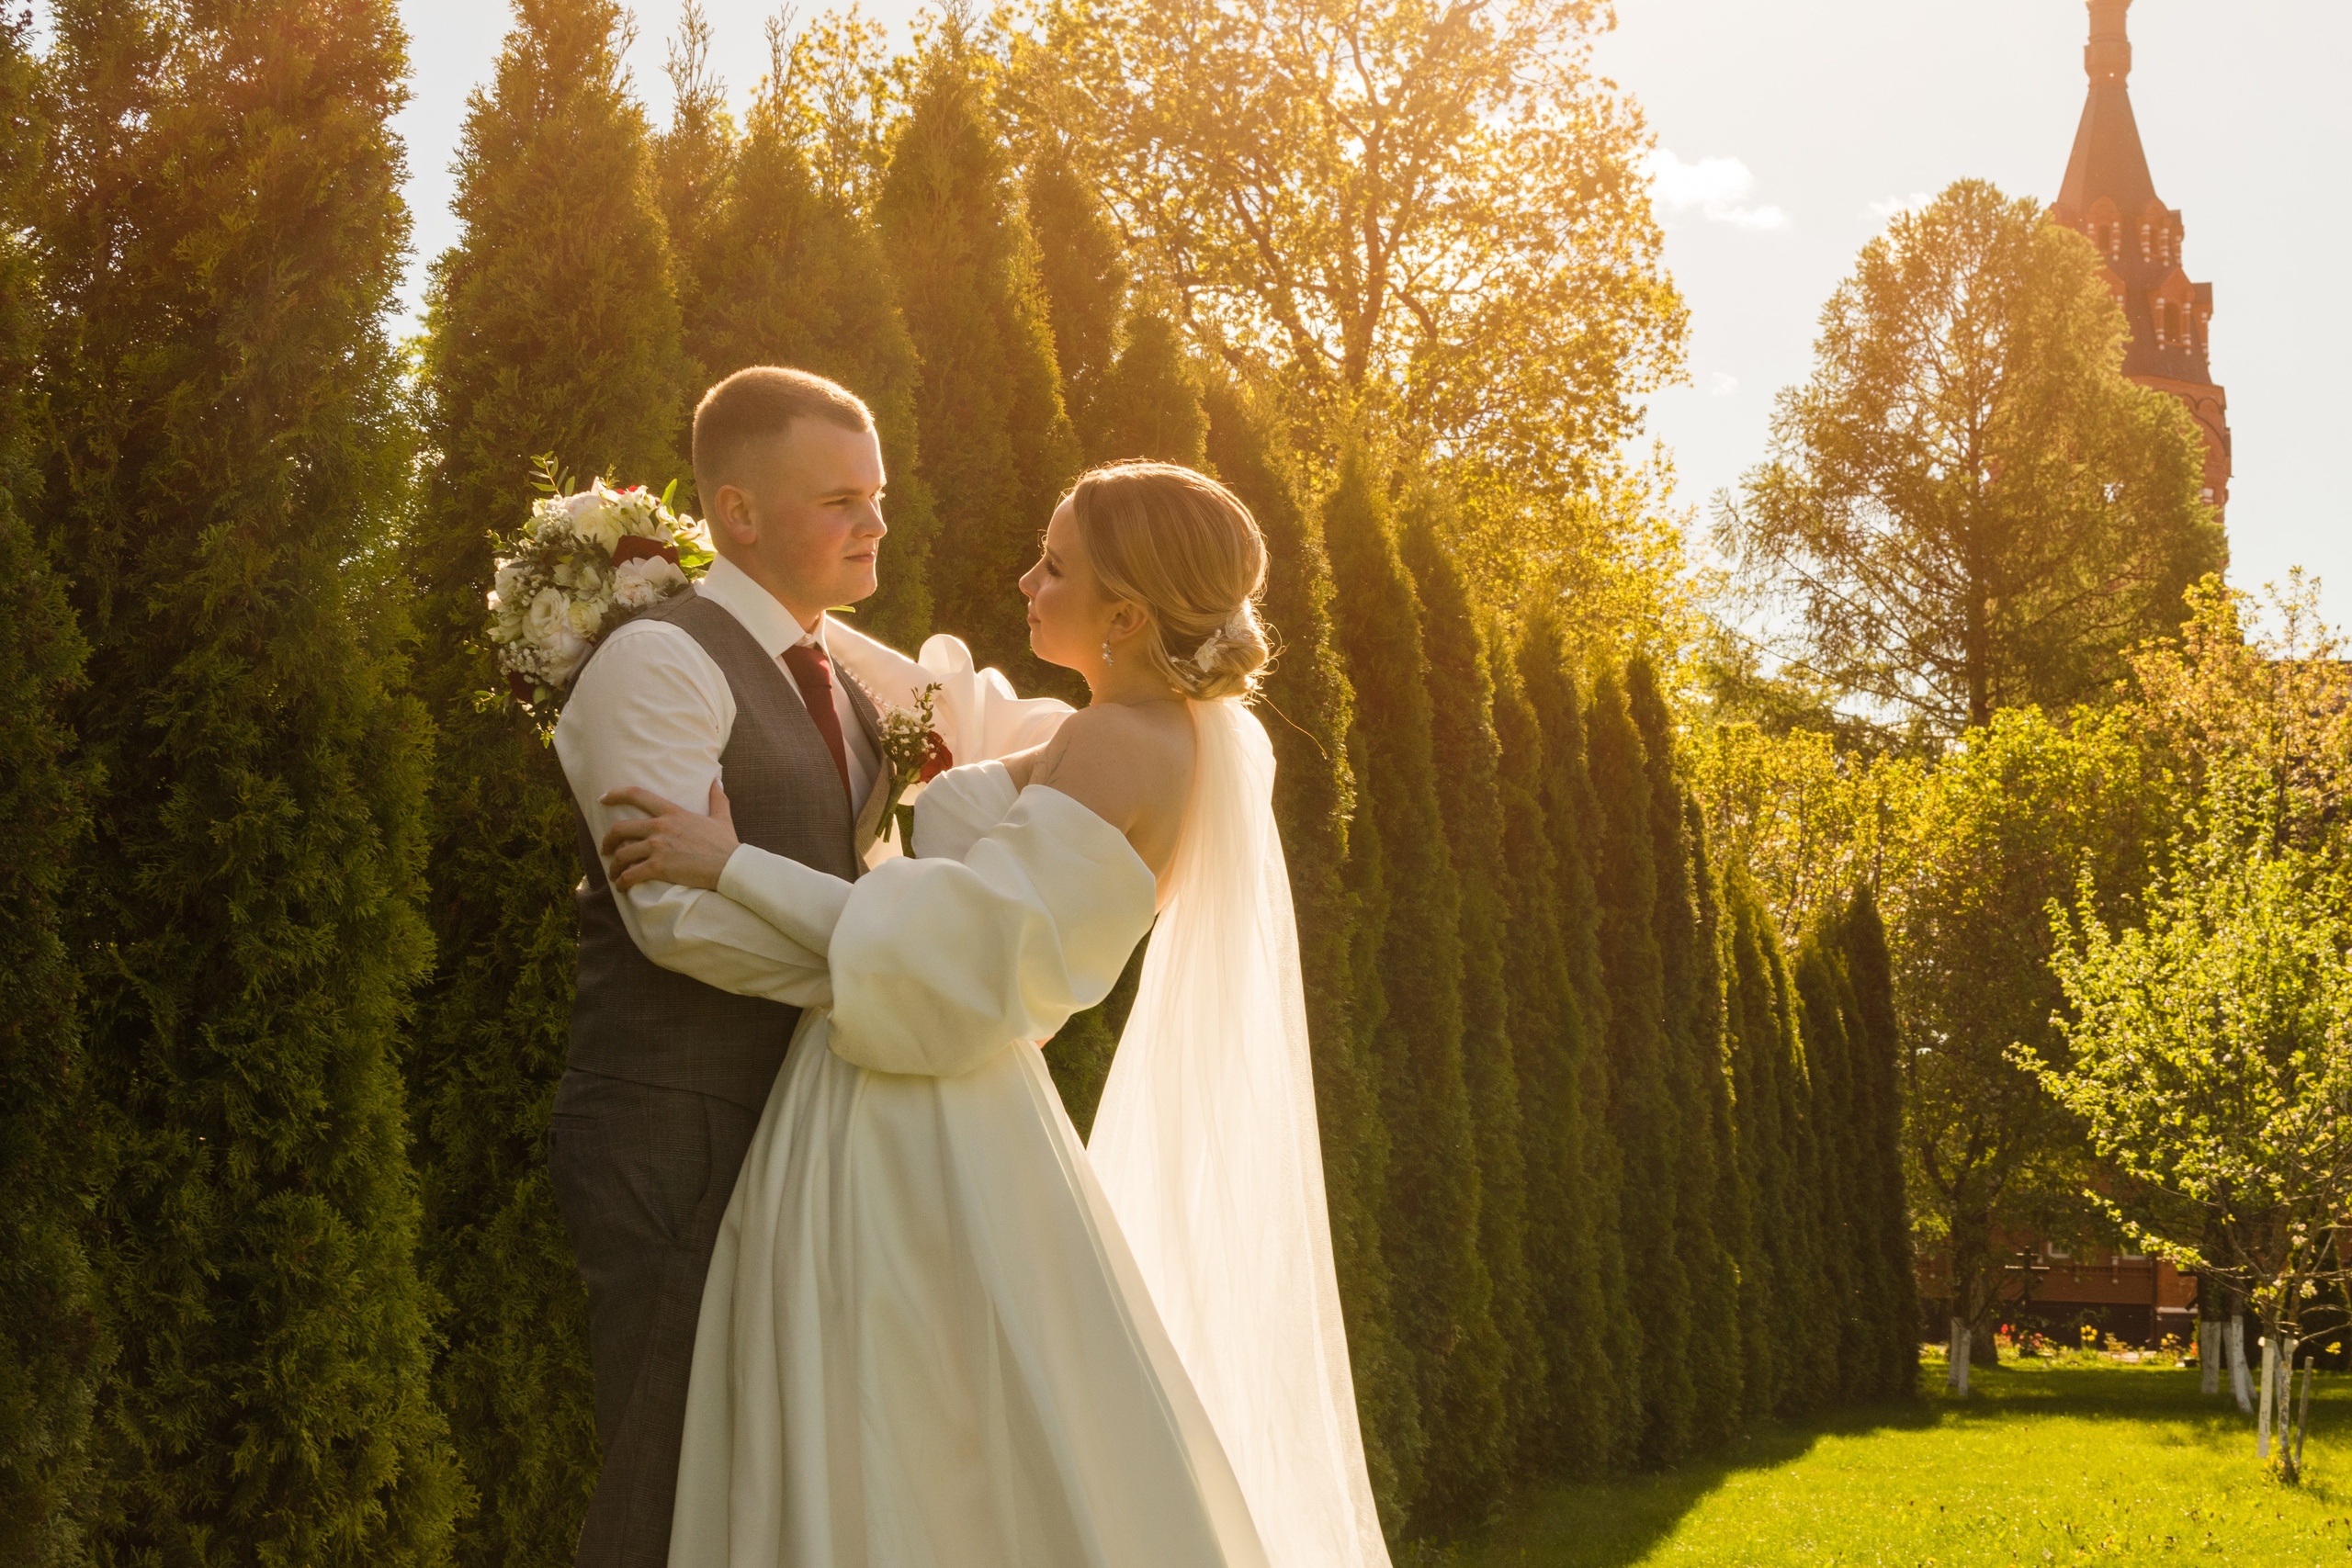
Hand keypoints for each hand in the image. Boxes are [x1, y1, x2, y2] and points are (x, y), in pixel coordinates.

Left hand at [600, 780, 739, 892]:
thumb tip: (717, 780)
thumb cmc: (726, 844)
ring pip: (622, 854)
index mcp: (672, 812)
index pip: (637, 795)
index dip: (616, 794)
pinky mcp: (658, 867)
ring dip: (615, 866)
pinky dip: (623, 882)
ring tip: (616, 874)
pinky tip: (623, 886)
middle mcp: (660, 827)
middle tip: (606, 849)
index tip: (603, 799)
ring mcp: (657, 847)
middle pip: (620, 829)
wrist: (730, 866)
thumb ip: (717, 798)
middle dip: (608, 840)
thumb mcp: (721, 817)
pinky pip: (630, 875)